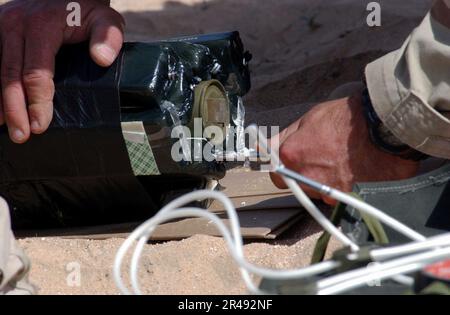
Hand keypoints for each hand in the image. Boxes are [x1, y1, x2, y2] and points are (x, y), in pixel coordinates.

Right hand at [0, 0, 123, 142]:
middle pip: (10, 76)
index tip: (41, 125)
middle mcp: (15, 24)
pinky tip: (0, 107)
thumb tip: (101, 59)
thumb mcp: (106, 18)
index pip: (37, 72)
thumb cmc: (87, 10)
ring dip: (0, 102)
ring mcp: (2, 27)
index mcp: (41, 26)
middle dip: (15, 109)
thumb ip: (108, 37)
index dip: (37, 102)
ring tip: (6, 127)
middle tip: (22, 136)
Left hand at [270, 94, 418, 204]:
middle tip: (318, 159)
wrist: (386, 128)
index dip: (281, 166)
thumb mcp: (310, 118)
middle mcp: (305, 177)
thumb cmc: (349, 119)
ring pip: (314, 192)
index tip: (288, 162)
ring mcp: (325, 191)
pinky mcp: (345, 200)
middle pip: (294, 185)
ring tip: (339, 163)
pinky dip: (339, 188)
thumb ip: (285, 137)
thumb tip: (265, 146)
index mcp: (292, 155)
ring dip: (320, 182)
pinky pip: (334, 198)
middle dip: (301, 174)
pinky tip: (350, 171)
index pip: (273, 172)